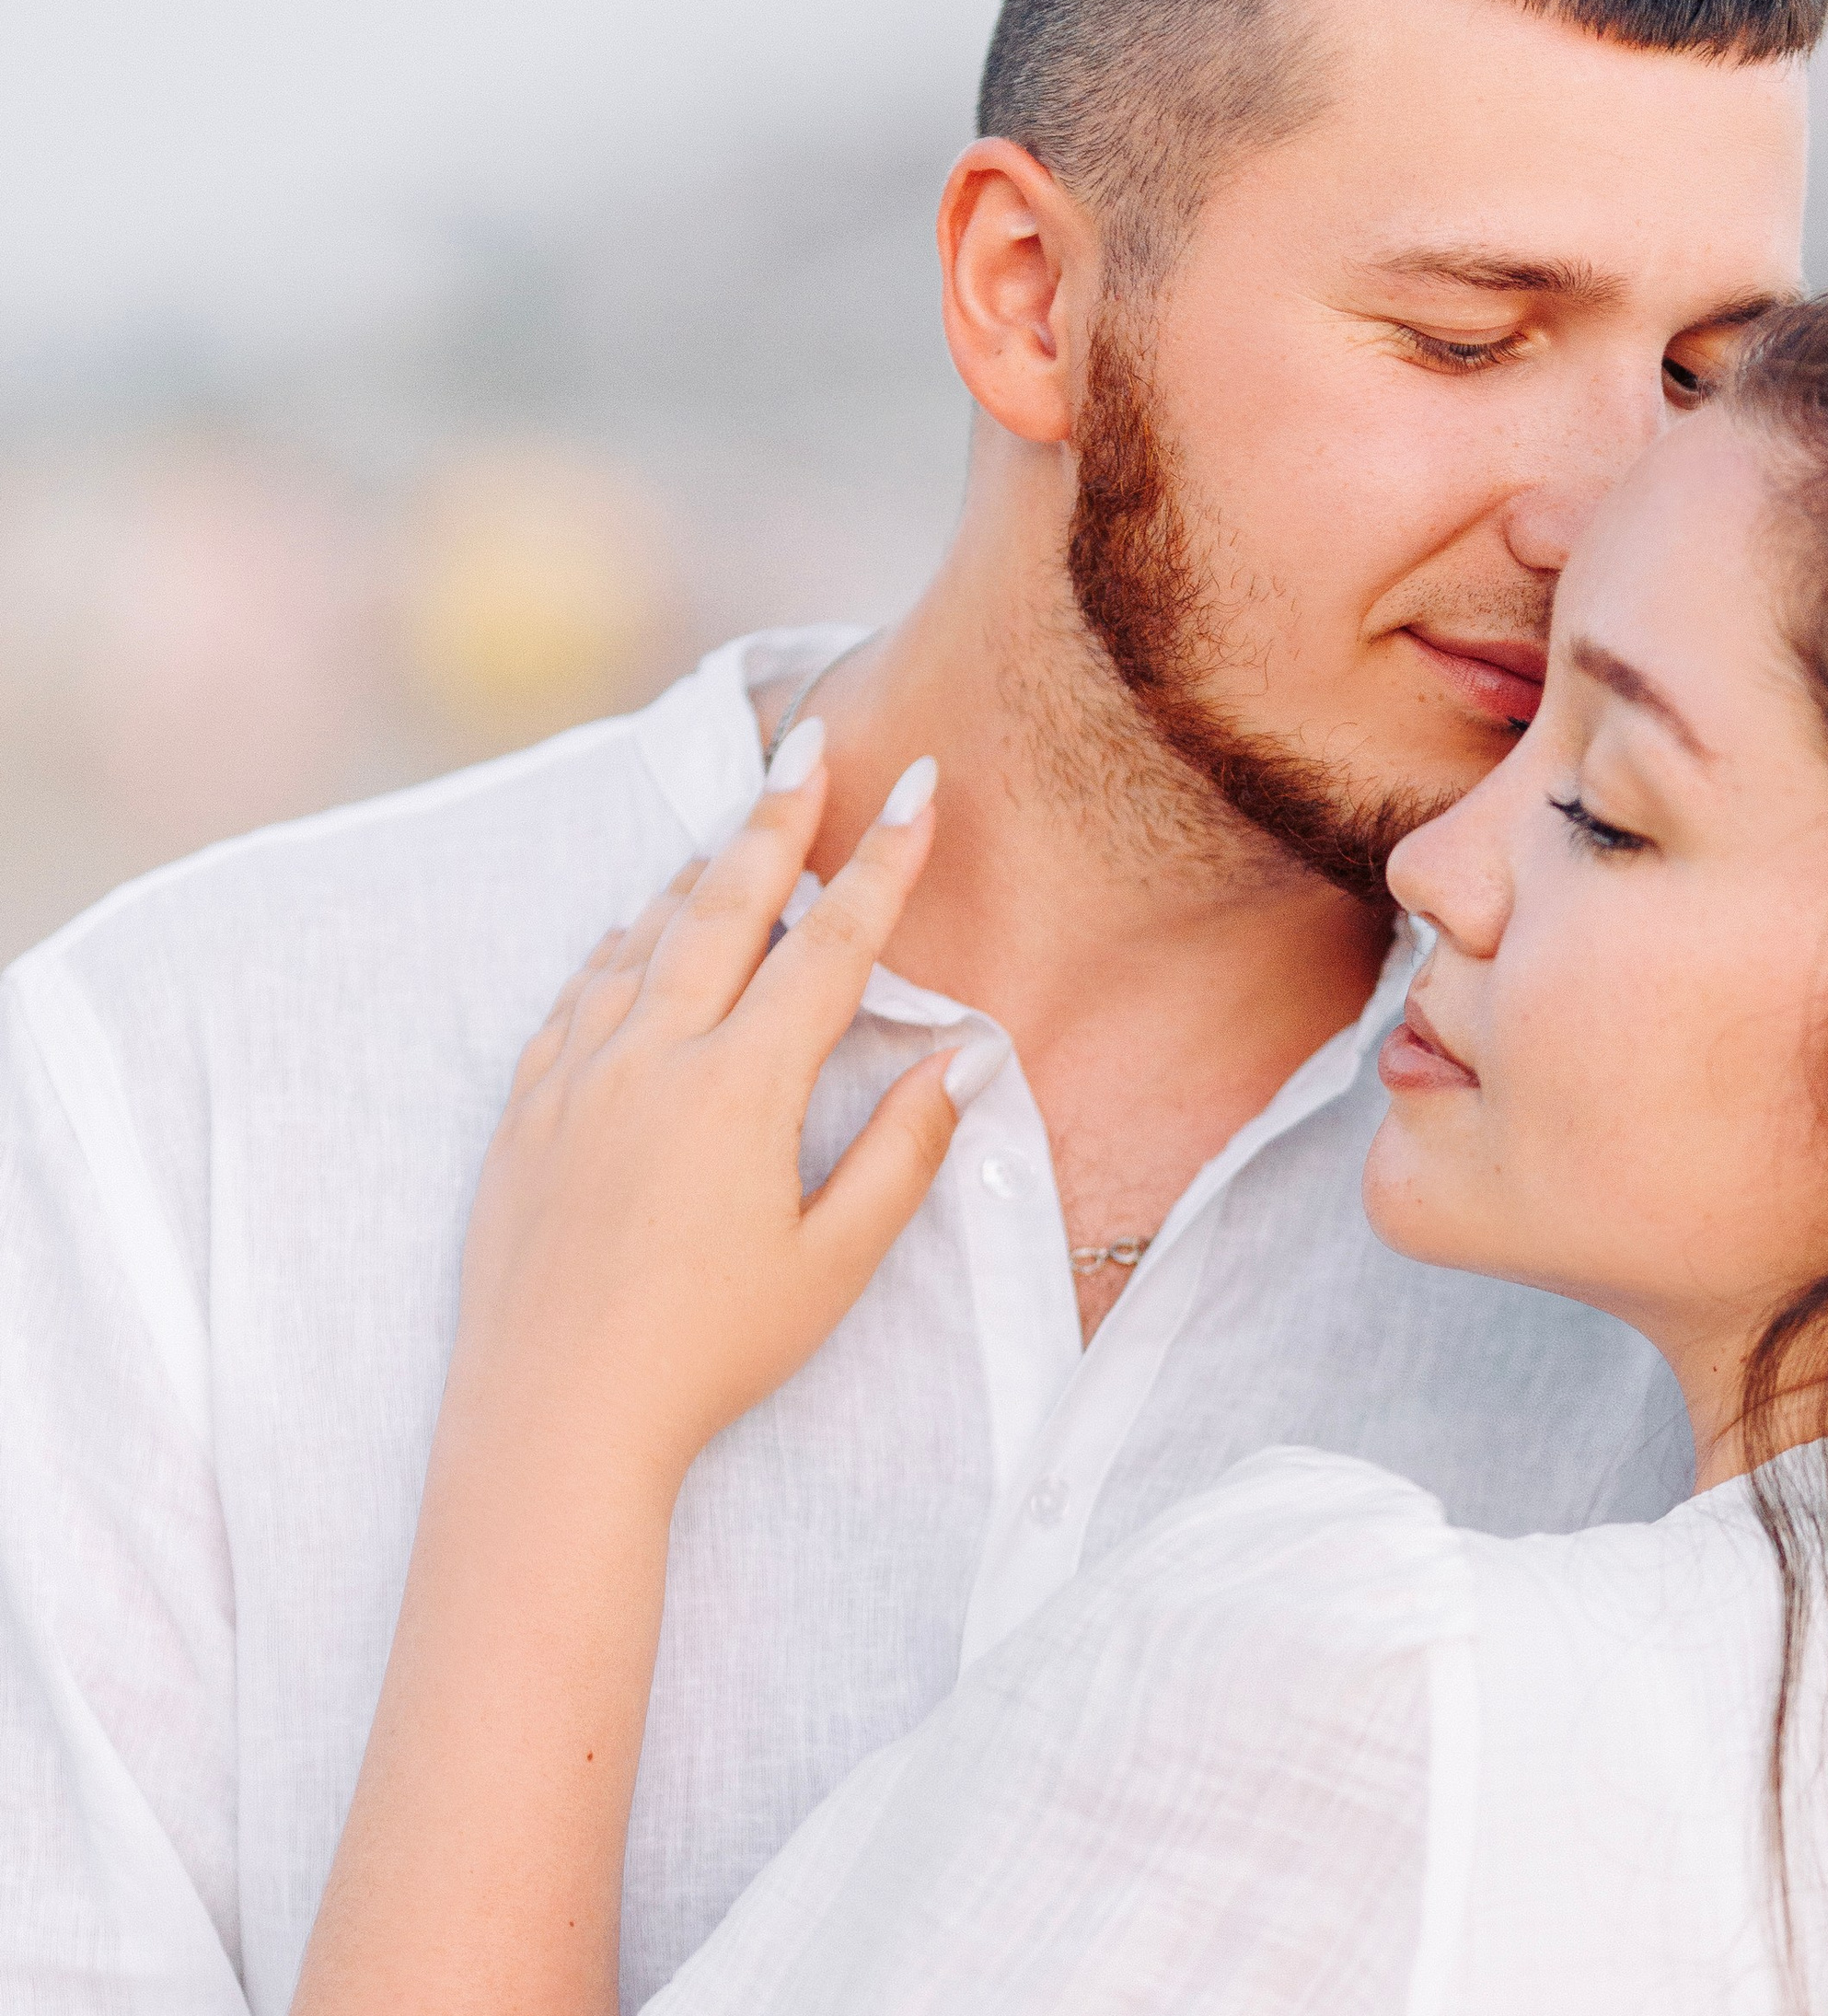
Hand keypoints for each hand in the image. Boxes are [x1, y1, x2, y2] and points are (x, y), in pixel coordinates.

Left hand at [443, 728, 995, 1502]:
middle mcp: (652, 1057)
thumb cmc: (708, 1355)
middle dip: (775, 818)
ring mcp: (577, 1079)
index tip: (916, 787)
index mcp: (740, 1088)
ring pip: (641, 939)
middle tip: (810, 746)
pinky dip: (615, 946)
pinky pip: (575, 995)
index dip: (881, 862)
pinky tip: (630, 933)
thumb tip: (960, 1064)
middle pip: (724, 906)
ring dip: (696, 872)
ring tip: (734, 827)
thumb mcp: (832, 1266)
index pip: (830, 947)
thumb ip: (901, 1155)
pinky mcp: (525, 1114)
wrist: (553, 1422)